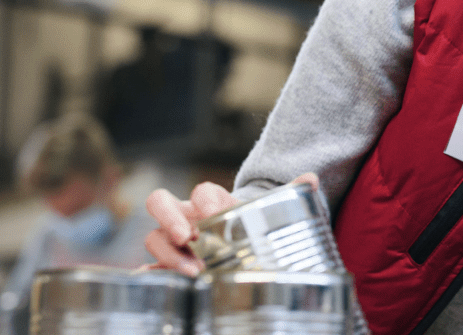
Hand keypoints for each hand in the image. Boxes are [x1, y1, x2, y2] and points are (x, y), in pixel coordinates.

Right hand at [143, 173, 319, 275]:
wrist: (244, 243)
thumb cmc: (252, 224)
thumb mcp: (271, 210)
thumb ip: (291, 193)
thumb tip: (311, 179)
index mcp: (211, 200)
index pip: (201, 189)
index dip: (204, 198)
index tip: (214, 212)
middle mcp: (186, 216)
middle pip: (160, 203)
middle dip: (169, 218)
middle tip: (188, 238)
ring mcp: (173, 240)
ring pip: (154, 237)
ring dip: (168, 253)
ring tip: (194, 271)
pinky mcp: (168, 263)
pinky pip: (150, 266)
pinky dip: (151, 272)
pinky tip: (157, 281)